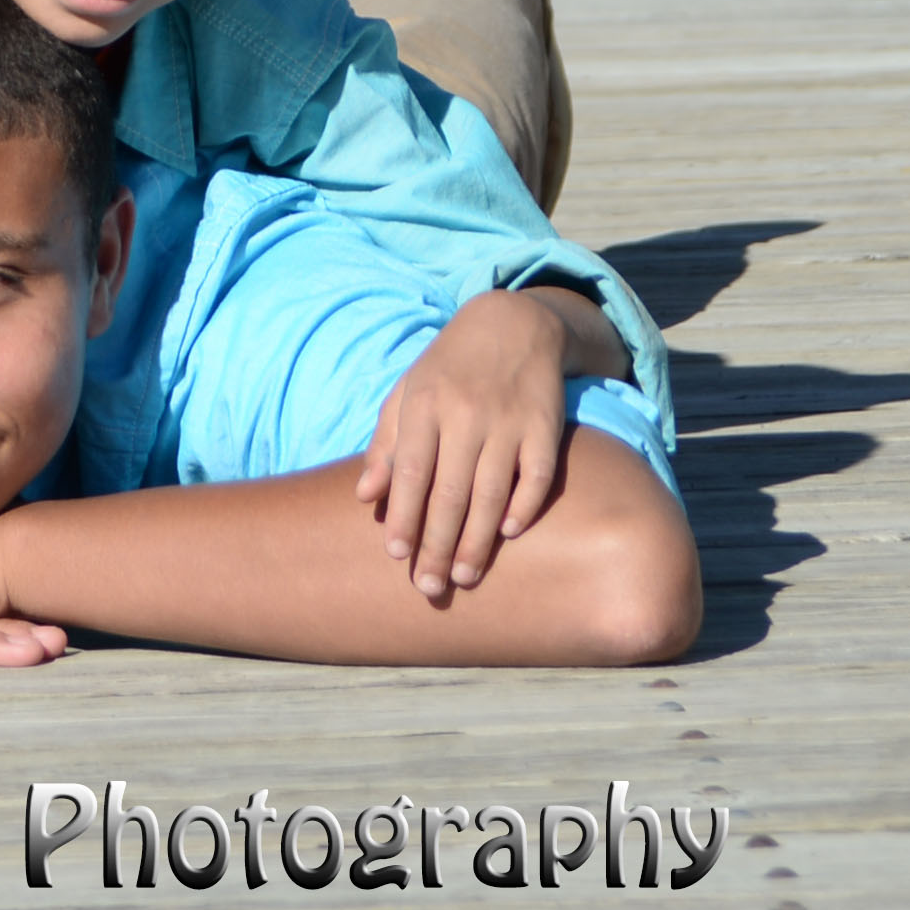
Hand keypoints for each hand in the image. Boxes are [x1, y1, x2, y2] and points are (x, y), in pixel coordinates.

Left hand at [357, 291, 575, 603]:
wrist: (514, 323)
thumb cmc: (449, 367)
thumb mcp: (407, 393)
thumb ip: (385, 445)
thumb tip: (365, 497)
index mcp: (425, 404)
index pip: (411, 472)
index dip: (404, 516)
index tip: (396, 555)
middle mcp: (466, 413)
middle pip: (450, 491)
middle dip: (437, 544)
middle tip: (429, 587)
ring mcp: (508, 420)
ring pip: (491, 491)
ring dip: (476, 540)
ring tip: (463, 577)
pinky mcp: (545, 425)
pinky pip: (536, 475)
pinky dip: (524, 506)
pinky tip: (509, 534)